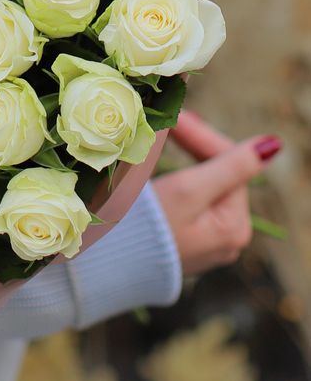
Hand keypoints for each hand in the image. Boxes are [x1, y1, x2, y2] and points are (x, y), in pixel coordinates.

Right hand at [153, 110, 280, 275]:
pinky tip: (153, 170)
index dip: (201, 134)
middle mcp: (225, 237)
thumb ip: (230, 166)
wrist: (107, 265)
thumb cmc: (146, 229)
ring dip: (180, 159)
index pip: (229, 163)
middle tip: (166, 121)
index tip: (174, 115)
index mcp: (234, 225)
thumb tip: (273, 145)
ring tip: (159, 139)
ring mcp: (202, 241)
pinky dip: (170, 180)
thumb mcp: (189, 191)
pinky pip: (183, 201)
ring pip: (199, 185)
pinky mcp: (177, 241)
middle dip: (193, 145)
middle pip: (216, 174)